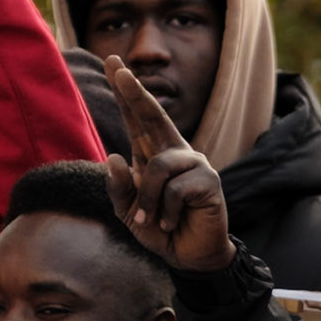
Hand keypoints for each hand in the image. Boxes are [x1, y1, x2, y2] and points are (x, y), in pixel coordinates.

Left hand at [103, 57, 234, 273]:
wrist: (188, 257)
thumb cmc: (159, 229)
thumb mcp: (128, 211)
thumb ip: (118, 187)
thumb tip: (113, 155)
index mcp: (152, 154)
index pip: (136, 118)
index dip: (125, 92)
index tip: (112, 63)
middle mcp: (174, 152)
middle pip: (154, 115)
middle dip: (135, 93)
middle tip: (120, 71)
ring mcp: (194, 163)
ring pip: (157, 165)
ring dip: (147, 198)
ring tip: (150, 220)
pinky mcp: (208, 180)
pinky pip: (174, 188)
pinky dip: (165, 211)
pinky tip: (171, 223)